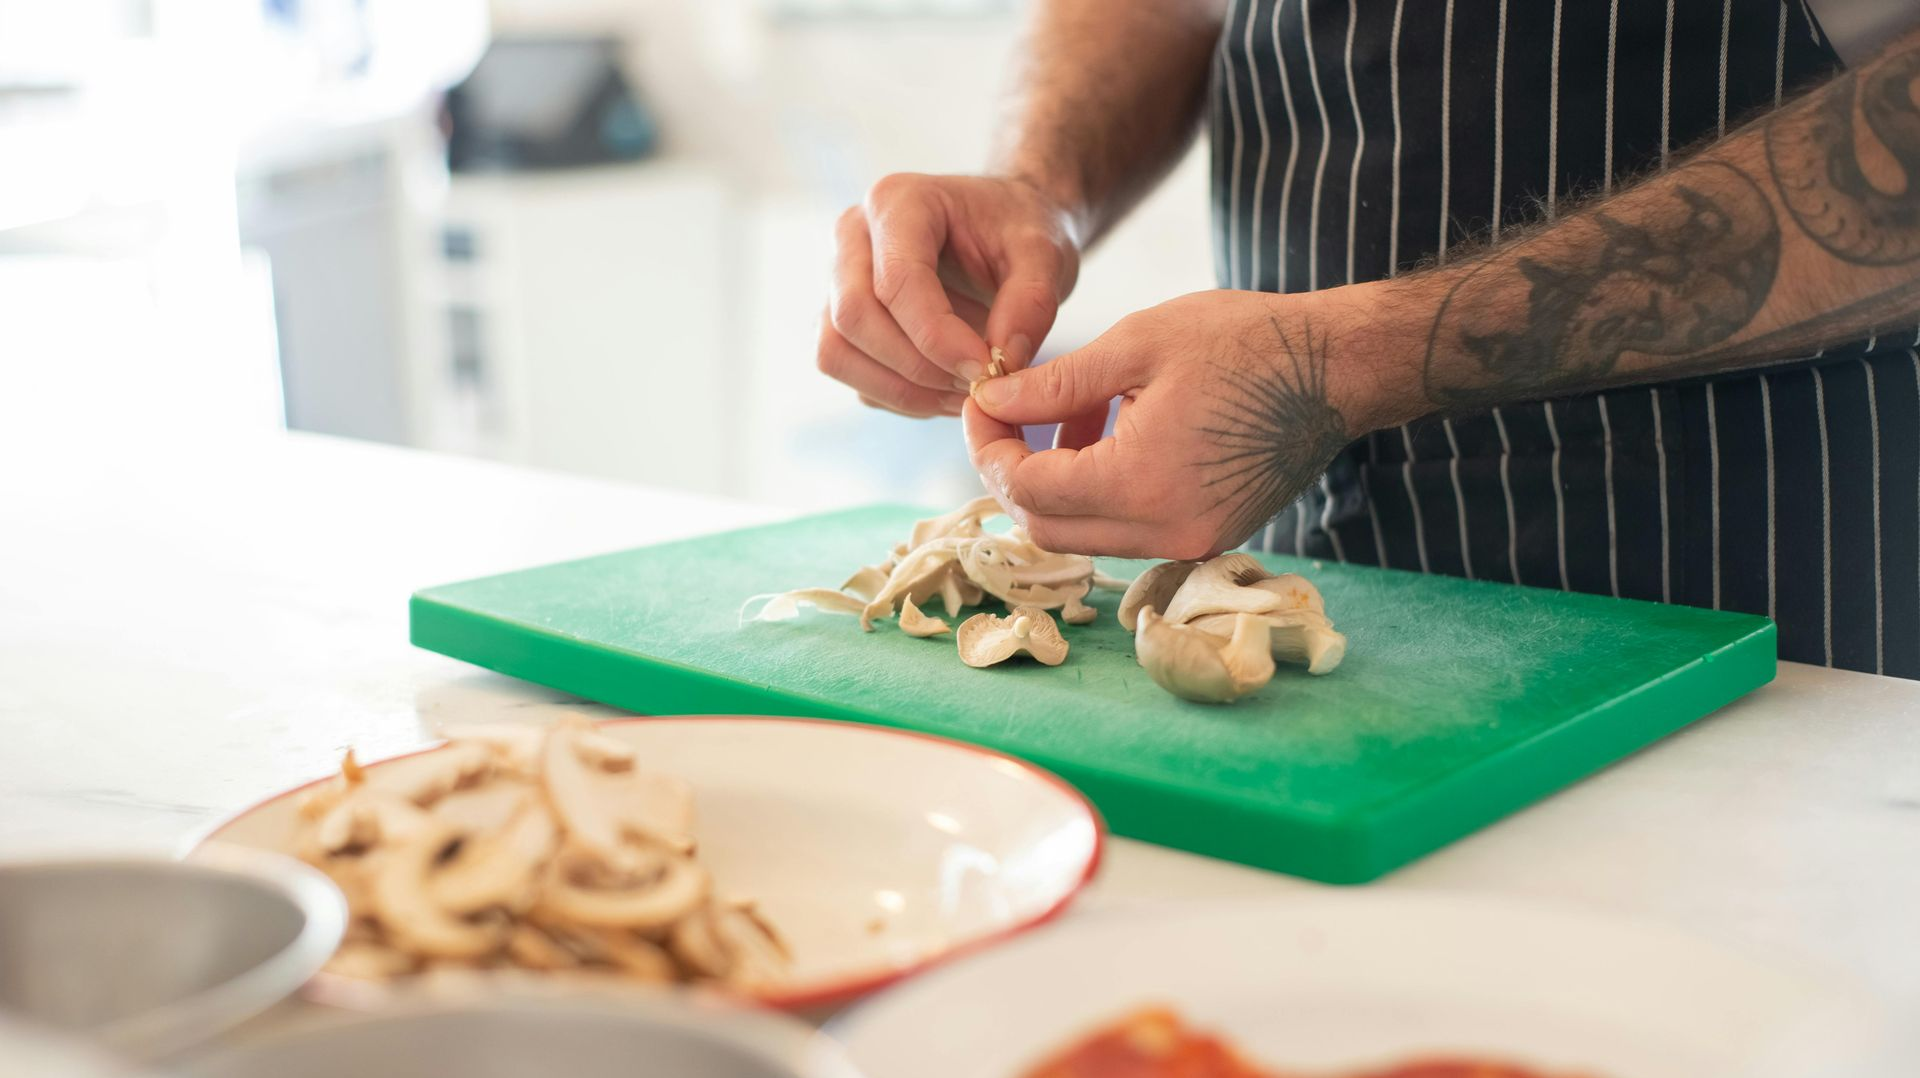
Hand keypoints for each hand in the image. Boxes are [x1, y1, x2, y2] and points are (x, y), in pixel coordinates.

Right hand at [818, 173, 1080, 416]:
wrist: (1006, 230)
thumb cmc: (1020, 233)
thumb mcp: (1047, 255)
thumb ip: (1032, 304)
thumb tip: (1000, 364)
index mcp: (898, 201)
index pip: (897, 281)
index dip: (938, 338)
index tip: (988, 369)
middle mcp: (853, 235)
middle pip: (854, 317)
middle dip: (918, 366)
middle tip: (978, 384)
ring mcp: (839, 279)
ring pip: (837, 351)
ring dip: (901, 389)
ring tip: (963, 394)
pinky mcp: (842, 321)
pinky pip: (850, 373)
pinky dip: (897, 396)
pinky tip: (946, 389)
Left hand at [963, 287, 1412, 558]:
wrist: (1337, 368)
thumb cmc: (1244, 342)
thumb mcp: (1137, 345)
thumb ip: (1053, 383)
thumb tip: (988, 400)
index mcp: (1142, 482)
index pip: (1028, 489)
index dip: (988, 447)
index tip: (981, 402)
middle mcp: (1166, 530)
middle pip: (1047, 529)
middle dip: (1013, 472)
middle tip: (1008, 414)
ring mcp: (1192, 541)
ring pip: (1085, 534)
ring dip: (1058, 482)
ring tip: (1074, 411)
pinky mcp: (1209, 536)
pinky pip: (1128, 529)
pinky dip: (1101, 491)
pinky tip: (1115, 431)